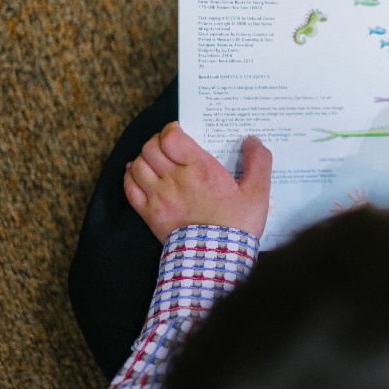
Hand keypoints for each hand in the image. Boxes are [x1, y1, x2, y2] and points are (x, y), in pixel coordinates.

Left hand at [123, 122, 271, 242]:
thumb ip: (258, 161)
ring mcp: (158, 196)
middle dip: (158, 141)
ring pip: (138, 164)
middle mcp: (174, 179)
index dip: (171, 129)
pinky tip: (138, 175)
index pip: (171, 137)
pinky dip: (130, 176)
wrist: (217, 259)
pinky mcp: (149, 214)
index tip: (179, 132)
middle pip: (151, 147)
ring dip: (145, 157)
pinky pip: (129, 187)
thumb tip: (252, 140)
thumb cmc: (237, 225)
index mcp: (200, 168)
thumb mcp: (258, 192)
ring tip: (156, 160)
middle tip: (169, 146)